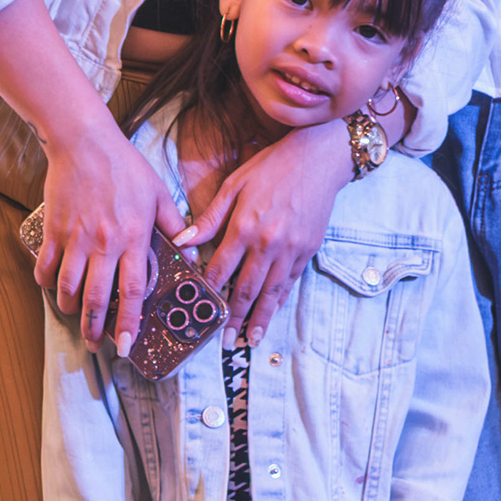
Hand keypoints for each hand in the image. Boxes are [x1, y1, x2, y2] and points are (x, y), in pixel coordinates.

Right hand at [38, 97, 188, 353]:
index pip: (132, 291)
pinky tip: (52, 288)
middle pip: (96, 299)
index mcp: (133, 238)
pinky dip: (47, 283)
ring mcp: (75, 238)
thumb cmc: (126, 167)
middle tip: (96, 345)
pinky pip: (46, 266)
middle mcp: (103, 244)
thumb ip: (175, 226)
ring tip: (75, 318)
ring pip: (68, 288)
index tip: (127, 346)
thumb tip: (191, 253)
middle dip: (94, 329)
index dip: (129, 323)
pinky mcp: (54, 230)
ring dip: (70, 310)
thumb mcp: (160, 194)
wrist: (85, 142)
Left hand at [182, 118, 352, 340]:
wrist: (319, 160)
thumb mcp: (234, 185)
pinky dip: (279, 300)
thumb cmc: (272, 167)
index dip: (209, 290)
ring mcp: (291, 249)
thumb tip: (182, 241)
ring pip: (271, 292)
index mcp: (244, 226)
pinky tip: (271, 312)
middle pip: (246, 288)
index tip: (201, 308)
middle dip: (233, 317)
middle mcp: (268, 243)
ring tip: (249, 339)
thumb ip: (209, 217)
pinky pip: (290, 282)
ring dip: (259, 318)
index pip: (221, 268)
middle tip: (224, 341)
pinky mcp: (308, 250)